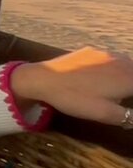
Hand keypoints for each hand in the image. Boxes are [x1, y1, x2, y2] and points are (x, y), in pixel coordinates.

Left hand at [10, 47, 132, 126]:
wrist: (44, 78)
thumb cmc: (76, 98)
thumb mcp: (105, 114)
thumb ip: (128, 116)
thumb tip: (132, 117)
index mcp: (129, 77)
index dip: (132, 96)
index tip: (126, 104)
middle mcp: (122, 61)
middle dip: (131, 86)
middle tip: (123, 97)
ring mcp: (106, 53)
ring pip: (126, 64)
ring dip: (127, 75)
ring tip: (118, 90)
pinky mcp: (91, 50)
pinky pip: (110, 59)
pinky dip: (113, 68)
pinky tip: (102, 78)